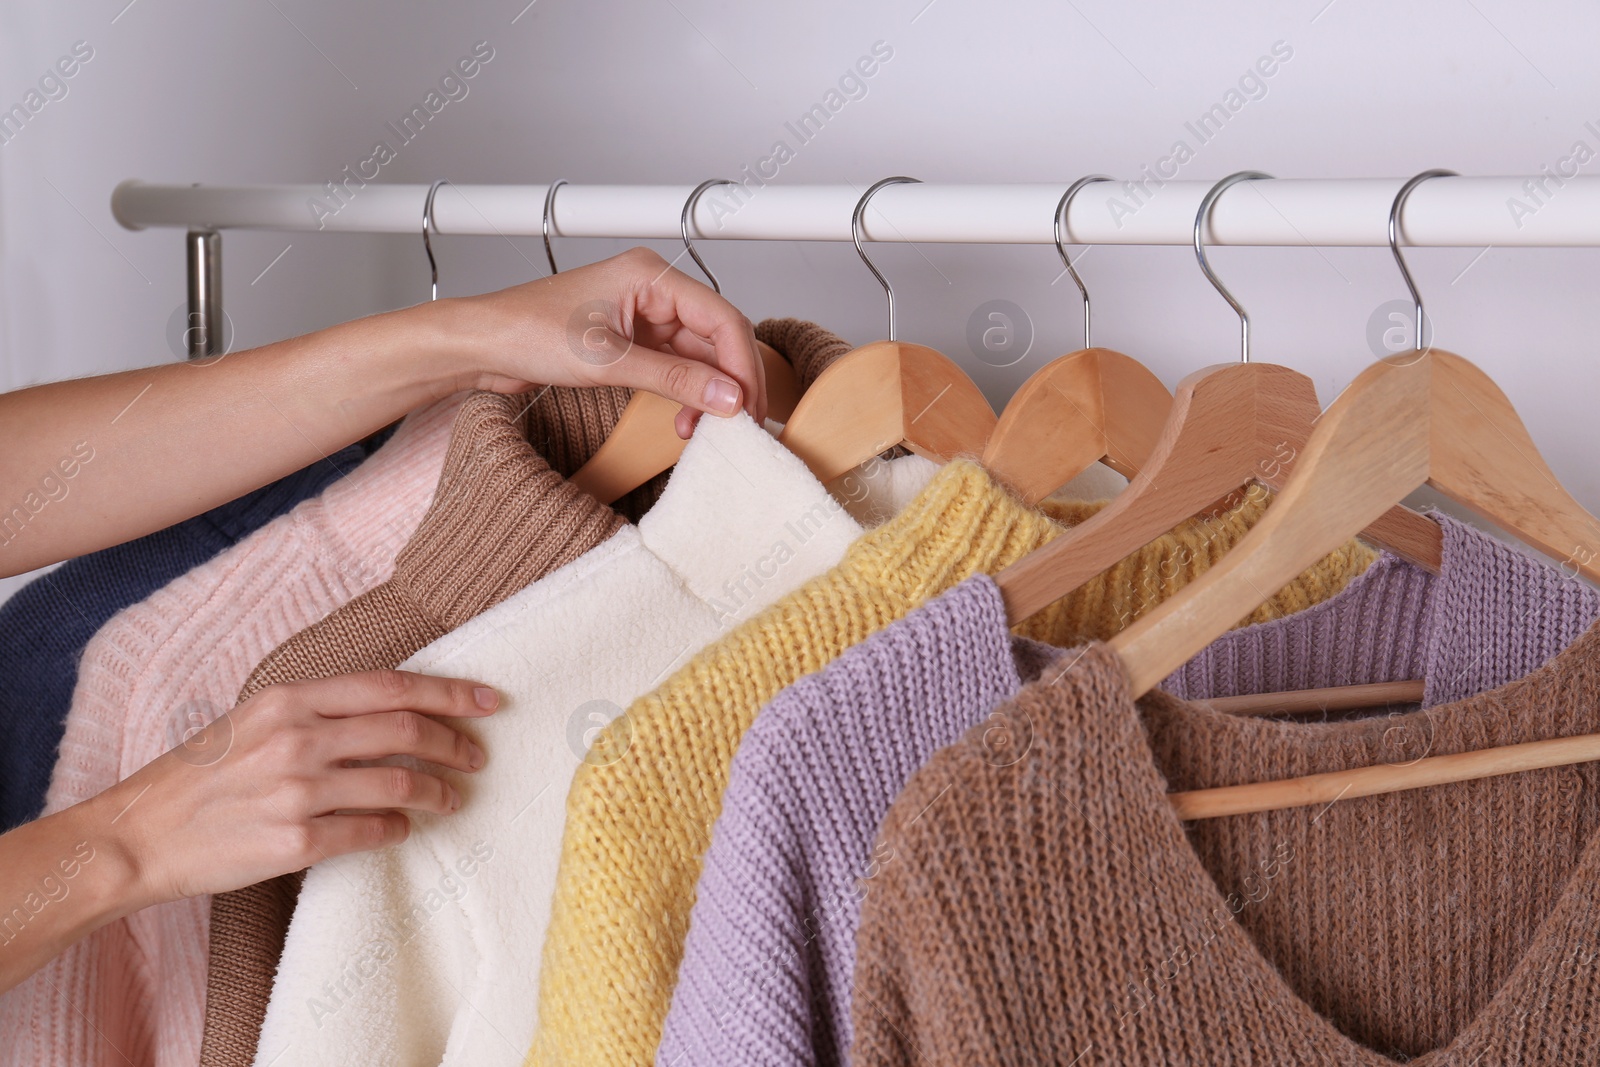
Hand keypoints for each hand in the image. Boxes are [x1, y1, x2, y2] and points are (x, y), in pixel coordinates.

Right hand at [92, 670, 497, 906]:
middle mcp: (297, 737)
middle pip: (406, 730)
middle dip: (454, 742)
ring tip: (451, 798)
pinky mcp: (294, 841)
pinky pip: (371, 831)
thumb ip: (314, 710)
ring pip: (398, 783)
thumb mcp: (252, 719)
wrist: (138, 835)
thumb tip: (388, 709)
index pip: (391, 686)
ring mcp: (297, 790)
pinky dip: (398, 829)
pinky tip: (403, 828)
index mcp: (289, 699)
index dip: (449, 692)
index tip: (487, 700)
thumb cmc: (197, 776)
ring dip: (437, 791)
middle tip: (476, 756)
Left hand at [455, 246, 767, 437]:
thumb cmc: (525, 332)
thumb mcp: (607, 360)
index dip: (741, 364)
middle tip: (736, 425)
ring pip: (697, 357)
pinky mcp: (629, 343)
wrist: (479, 346)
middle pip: (715, 338)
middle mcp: (651, 291)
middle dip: (726, 383)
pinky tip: (682, 419)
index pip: (722, 317)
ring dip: (704, 395)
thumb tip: (728, 397)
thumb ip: (674, 379)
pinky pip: (673, 368)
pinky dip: (682, 395)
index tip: (747, 406)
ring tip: (699, 429)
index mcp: (650, 275)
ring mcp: (641, 317)